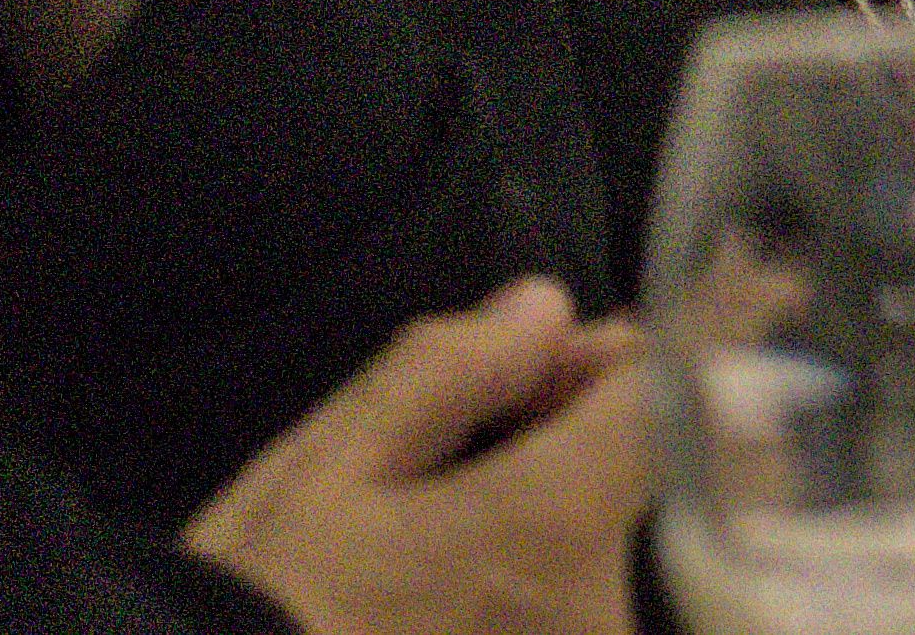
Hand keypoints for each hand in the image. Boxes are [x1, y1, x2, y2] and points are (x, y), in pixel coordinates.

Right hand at [186, 280, 646, 634]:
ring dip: (539, 530)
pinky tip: (430, 607)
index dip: (611, 363)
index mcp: (553, 527)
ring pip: (596, 561)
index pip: (666, 399)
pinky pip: (565, 623)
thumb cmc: (249, 618)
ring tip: (423, 547)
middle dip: (564, 446)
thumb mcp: (317, 477)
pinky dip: (522, 598)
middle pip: (630, 484)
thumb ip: (443, 375)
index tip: (538, 367)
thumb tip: (542, 311)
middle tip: (459, 453)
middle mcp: (600, 615)